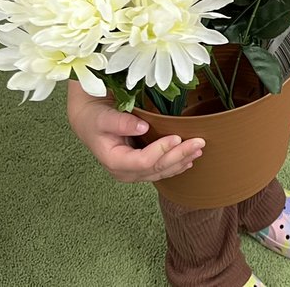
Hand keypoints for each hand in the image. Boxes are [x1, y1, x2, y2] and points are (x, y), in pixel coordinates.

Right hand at [66, 84, 202, 182]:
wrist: (91, 121)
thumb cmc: (96, 117)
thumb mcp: (104, 116)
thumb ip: (120, 122)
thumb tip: (142, 127)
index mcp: (114, 160)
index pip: (141, 161)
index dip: (160, 151)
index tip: (176, 137)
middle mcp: (124, 171)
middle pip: (155, 168)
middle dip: (178, 156)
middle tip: (198, 143)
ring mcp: (133, 171)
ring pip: (161, 172)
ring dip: (181, 161)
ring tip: (198, 150)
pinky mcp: (140, 167)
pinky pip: (160, 170)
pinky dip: (176, 165)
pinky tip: (189, 160)